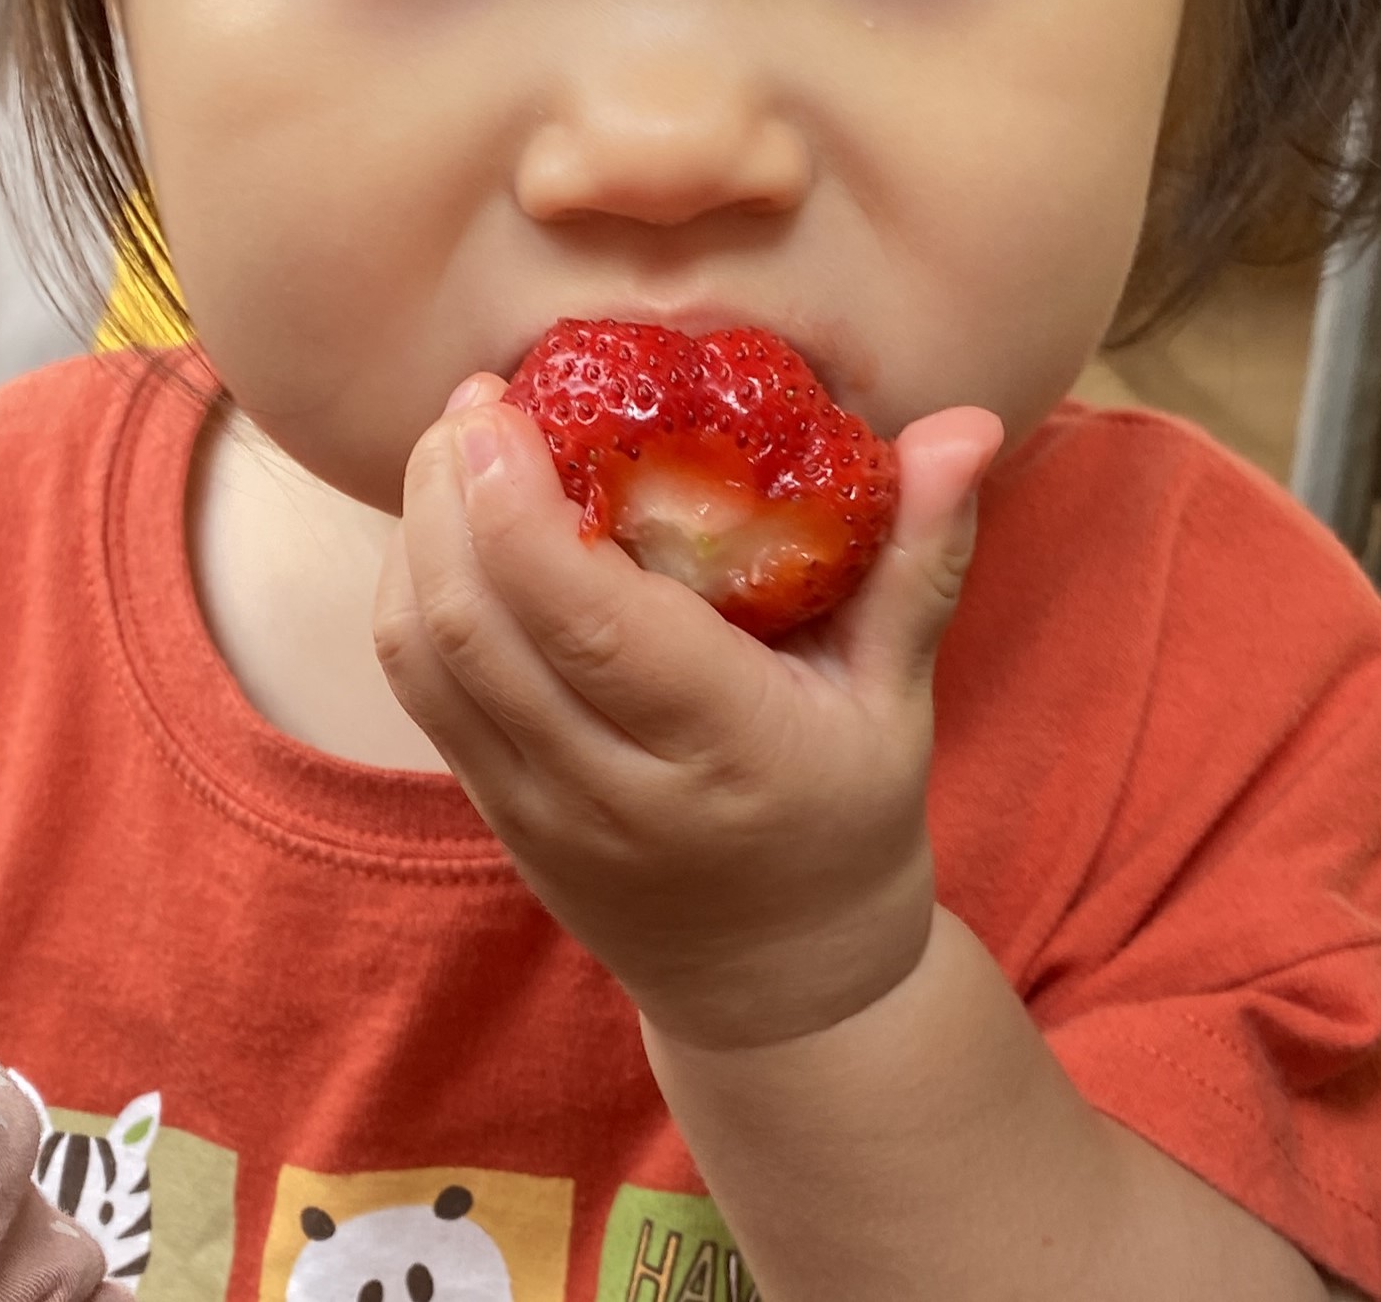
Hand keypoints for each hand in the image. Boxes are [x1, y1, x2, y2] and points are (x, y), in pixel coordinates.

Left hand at [375, 376, 1004, 1050]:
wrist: (781, 984)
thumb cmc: (846, 810)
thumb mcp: (901, 693)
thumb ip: (920, 552)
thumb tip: (968, 423)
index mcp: (725, 748)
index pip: (592, 626)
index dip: (521, 510)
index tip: (507, 403)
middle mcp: (612, 789)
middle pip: (476, 631)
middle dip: (450, 493)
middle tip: (477, 395)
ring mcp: (538, 811)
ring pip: (427, 659)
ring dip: (417, 534)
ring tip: (453, 442)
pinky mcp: (492, 814)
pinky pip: (420, 693)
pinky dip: (412, 592)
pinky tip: (446, 524)